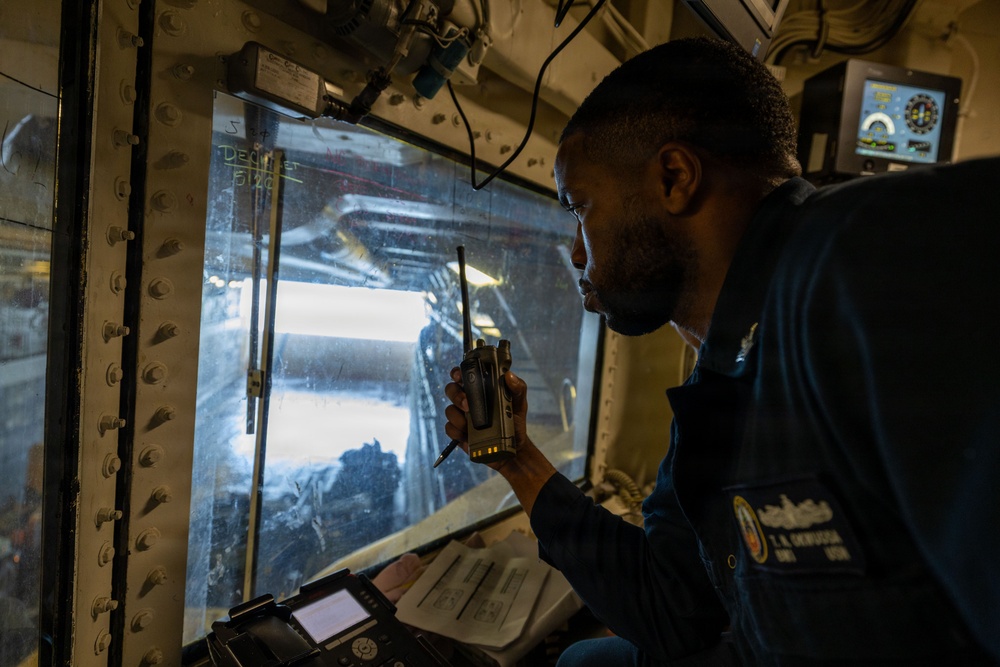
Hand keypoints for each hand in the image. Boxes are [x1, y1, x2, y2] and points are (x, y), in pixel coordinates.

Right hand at [444, 366, 555, 514]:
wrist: (514, 449)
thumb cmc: (515, 421)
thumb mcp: (520, 403)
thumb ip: (518, 388)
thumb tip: (509, 376)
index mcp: (480, 389)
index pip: (463, 375)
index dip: (458, 373)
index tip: (460, 377)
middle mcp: (468, 400)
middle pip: (451, 390)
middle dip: (456, 395)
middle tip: (467, 405)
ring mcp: (462, 416)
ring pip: (449, 410)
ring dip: (456, 416)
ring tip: (469, 424)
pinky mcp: (459, 432)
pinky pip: (449, 429)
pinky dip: (455, 431)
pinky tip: (466, 436)